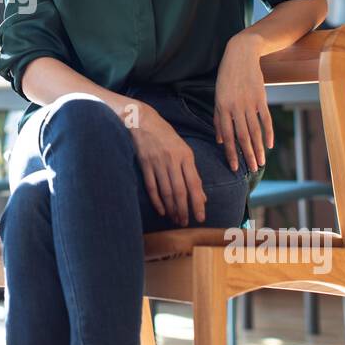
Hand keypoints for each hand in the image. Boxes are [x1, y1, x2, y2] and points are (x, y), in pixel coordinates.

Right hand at [122, 100, 204, 225]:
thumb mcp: (183, 151)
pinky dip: (157, 200)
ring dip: (171, 208)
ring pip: (166, 191)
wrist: (143, 121)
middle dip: (183, 209)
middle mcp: (173, 161)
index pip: (194, 184)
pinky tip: (161, 210)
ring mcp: (157, 163)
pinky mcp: (144, 164)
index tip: (200, 217)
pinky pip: (152, 187)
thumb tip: (202, 195)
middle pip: (179, 191)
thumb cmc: (166, 137)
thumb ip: (192, 173)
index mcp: (186, 157)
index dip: (197, 202)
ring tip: (174, 219)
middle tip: (185, 222)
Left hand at [213, 32, 272, 172]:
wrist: (241, 55)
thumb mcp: (217, 96)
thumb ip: (218, 119)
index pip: (227, 135)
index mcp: (222, 108)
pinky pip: (265, 119)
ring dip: (258, 148)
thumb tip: (219, 140)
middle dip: (247, 155)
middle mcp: (235, 107)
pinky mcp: (261, 98)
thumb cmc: (226, 77)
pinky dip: (268, 133)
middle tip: (251, 170)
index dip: (230, 152)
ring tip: (261, 162)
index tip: (234, 167)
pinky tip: (270, 145)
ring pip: (254, 131)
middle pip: (242, 136)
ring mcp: (249, 103)